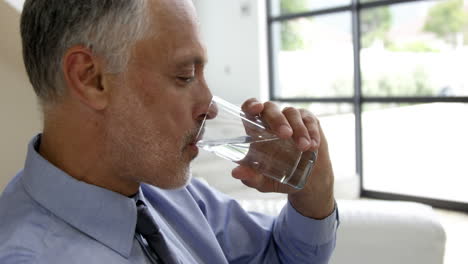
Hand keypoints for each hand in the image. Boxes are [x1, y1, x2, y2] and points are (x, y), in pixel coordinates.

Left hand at [232, 99, 334, 218]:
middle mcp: (272, 121)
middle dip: (278, 119)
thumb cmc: (279, 177)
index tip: (256, 108)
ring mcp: (291, 119)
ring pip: (292, 113)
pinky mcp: (309, 122)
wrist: (307, 182)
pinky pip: (309, 120)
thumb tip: (236, 173)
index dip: (251, 104)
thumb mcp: (262, 181)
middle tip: (285, 135)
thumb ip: (250, 177)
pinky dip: (311, 132)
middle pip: (271, 108)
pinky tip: (313, 145)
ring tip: (303, 147)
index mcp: (256, 130)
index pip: (249, 108)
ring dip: (298, 129)